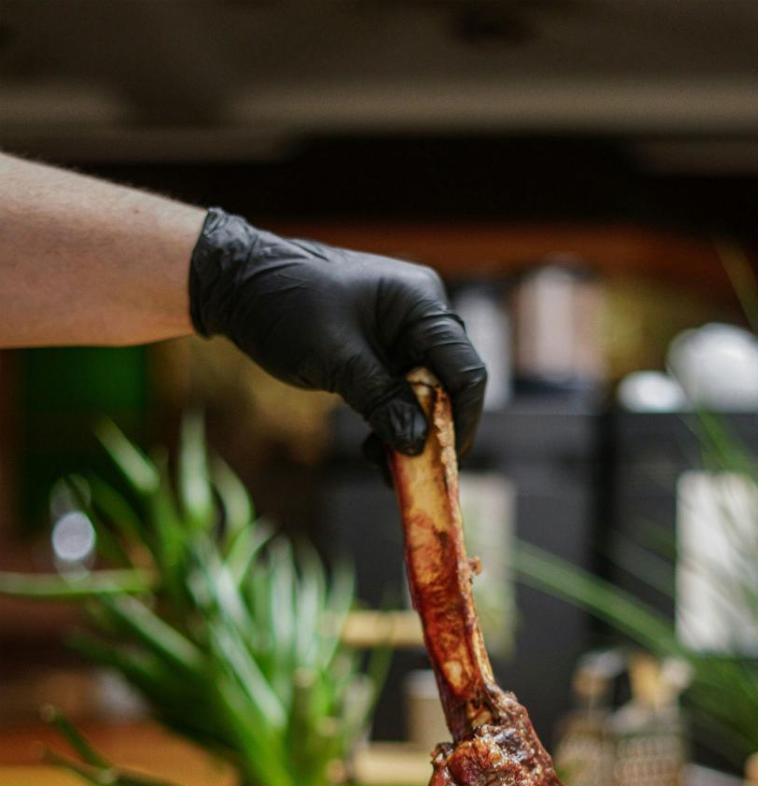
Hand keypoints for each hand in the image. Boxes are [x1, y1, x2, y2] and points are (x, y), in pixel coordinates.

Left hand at [189, 209, 486, 456]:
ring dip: (408, 434)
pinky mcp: (380, 351)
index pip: (464, 369)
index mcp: (420, 303)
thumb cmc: (286, 306)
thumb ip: (382, 401)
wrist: (238, 284)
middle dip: (432, 432)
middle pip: (449, 385)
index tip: (443, 463)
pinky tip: (371, 449)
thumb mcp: (335, 359)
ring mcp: (400, 332)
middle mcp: (420, 315)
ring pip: (425, 396)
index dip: (461, 420)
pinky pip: (401, 394)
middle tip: (409, 474)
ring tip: (378, 464)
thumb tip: (418, 444)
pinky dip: (391, 423)